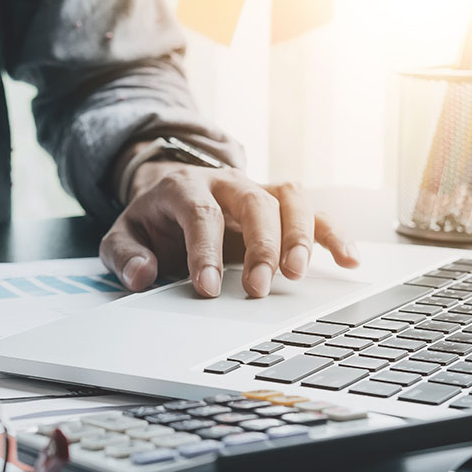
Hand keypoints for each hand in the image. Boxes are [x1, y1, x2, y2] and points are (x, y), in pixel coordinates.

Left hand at [100, 154, 358, 297]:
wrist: (170, 190)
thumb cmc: (153, 220)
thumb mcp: (122, 235)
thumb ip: (124, 255)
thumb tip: (140, 275)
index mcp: (185, 188)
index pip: (200, 214)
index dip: (205, 251)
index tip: (207, 289)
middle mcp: (226, 183)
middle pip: (253, 202)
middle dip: (260, 245)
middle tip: (258, 287)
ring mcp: (257, 189)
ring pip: (289, 198)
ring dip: (300, 236)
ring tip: (298, 274)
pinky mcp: (280, 203)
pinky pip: (315, 211)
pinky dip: (334, 234)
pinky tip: (349, 261)